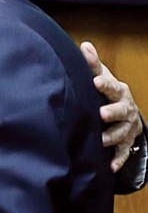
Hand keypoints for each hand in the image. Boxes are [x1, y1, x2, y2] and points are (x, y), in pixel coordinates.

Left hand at [80, 41, 143, 171]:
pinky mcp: (126, 143)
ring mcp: (127, 127)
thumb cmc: (106, 92)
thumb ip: (92, 65)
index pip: (113, 86)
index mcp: (118, 92)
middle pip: (121, 111)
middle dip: (112, 112)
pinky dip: (118, 159)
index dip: (105, 84)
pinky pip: (124, 153)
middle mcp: (126, 109)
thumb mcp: (101, 77)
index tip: (96, 81)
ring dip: (112, 137)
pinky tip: (111, 166)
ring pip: (122, 133)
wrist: (123, 113)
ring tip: (101, 140)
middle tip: (101, 114)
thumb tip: (85, 46)